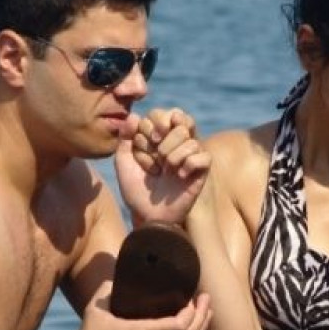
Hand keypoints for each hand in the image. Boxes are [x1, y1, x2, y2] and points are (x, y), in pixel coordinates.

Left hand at [114, 108, 211, 223]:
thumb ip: (125, 138)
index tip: (141, 147)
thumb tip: (134, 116)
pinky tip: (181, 176)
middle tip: (157, 158)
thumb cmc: (136, 191)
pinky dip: (190, 164)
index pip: (161, 114)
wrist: (148, 215)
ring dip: (174, 154)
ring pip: (190, 138)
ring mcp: (190, 157)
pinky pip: (204, 156)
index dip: (150, 127)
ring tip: (167, 170)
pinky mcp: (201, 171)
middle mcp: (176, 144)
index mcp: (159, 139)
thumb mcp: (124, 163)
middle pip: (179, 120)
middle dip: (163, 140)